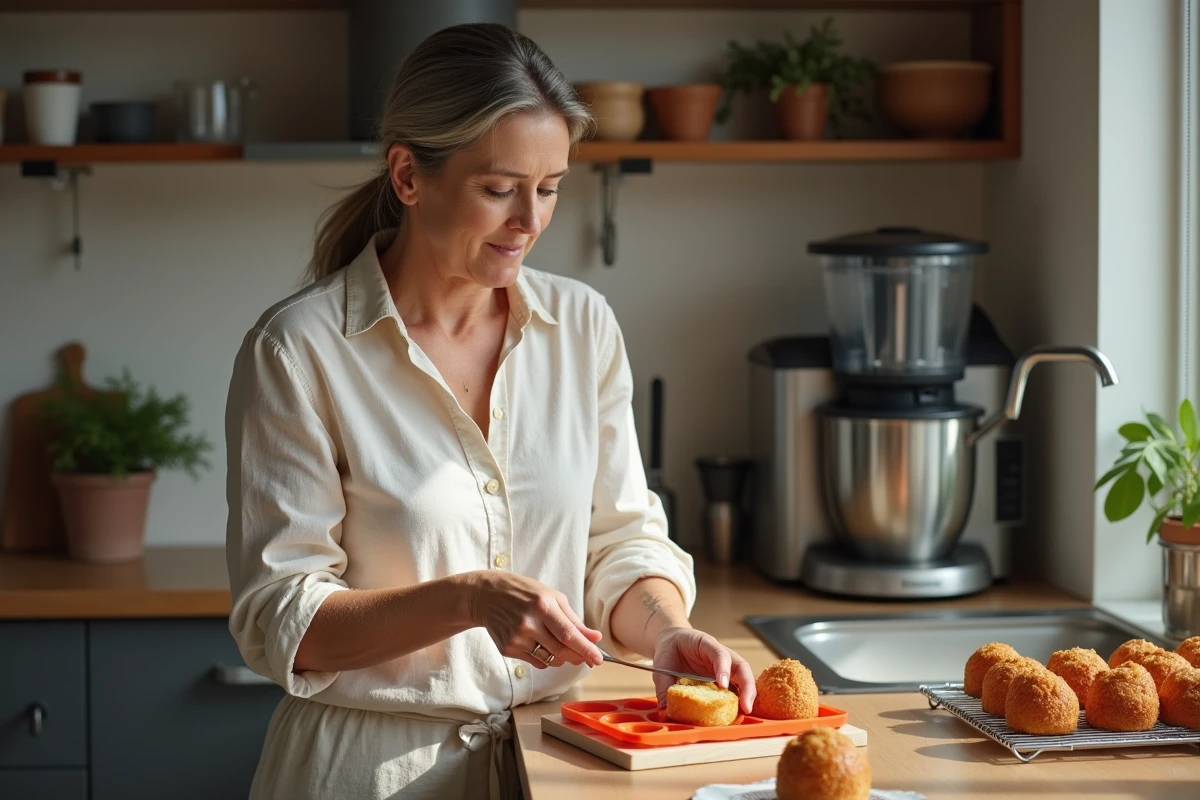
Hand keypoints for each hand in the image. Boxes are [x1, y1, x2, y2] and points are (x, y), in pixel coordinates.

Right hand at [467, 571, 603, 669]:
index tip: (598, 659)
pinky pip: (536, 662)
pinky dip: (545, 657)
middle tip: (586, 656)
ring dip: (562, 657)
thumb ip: (574, 620)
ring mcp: (516, 638)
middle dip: (578, 656)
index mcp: (543, 606)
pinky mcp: (507, 649)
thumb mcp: (552, 598)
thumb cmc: (525, 593)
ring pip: (550, 660)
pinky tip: (540, 642)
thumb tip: (595, 638)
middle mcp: (528, 623)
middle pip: (561, 651)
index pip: (568, 634)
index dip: (586, 649)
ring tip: (560, 645)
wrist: (487, 595)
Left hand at [652, 626, 756, 714]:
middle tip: (746, 707)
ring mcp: (726, 667)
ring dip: (747, 695)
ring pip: (744, 678)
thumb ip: (664, 684)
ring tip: (745, 712)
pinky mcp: (725, 679)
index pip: (720, 654)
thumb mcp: (662, 664)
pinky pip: (736, 688)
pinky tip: (737, 713)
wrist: (673, 643)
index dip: (723, 669)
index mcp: (705, 644)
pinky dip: (740, 700)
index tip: (723, 686)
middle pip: (741, 667)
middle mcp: (720, 655)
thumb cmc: (670, 651)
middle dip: (747, 687)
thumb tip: (666, 709)